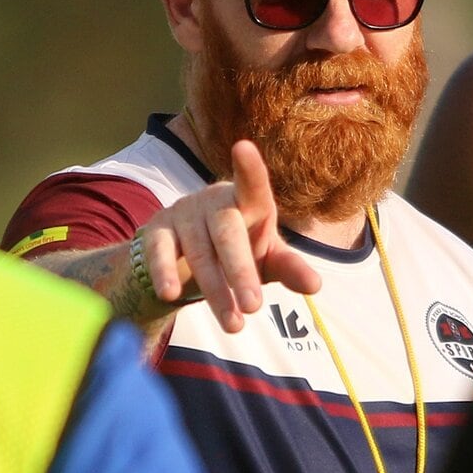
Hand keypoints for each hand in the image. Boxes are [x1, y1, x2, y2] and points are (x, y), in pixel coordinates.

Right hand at [135, 140, 321, 332]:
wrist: (186, 258)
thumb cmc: (238, 251)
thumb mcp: (267, 259)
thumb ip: (289, 268)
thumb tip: (316, 285)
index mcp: (247, 202)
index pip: (252, 185)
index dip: (249, 168)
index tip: (242, 147)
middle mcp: (214, 201)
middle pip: (227, 234)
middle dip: (241, 272)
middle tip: (254, 307)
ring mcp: (183, 213)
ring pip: (199, 252)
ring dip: (215, 290)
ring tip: (234, 325)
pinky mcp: (156, 230)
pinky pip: (160, 251)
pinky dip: (164, 272)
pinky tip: (170, 294)